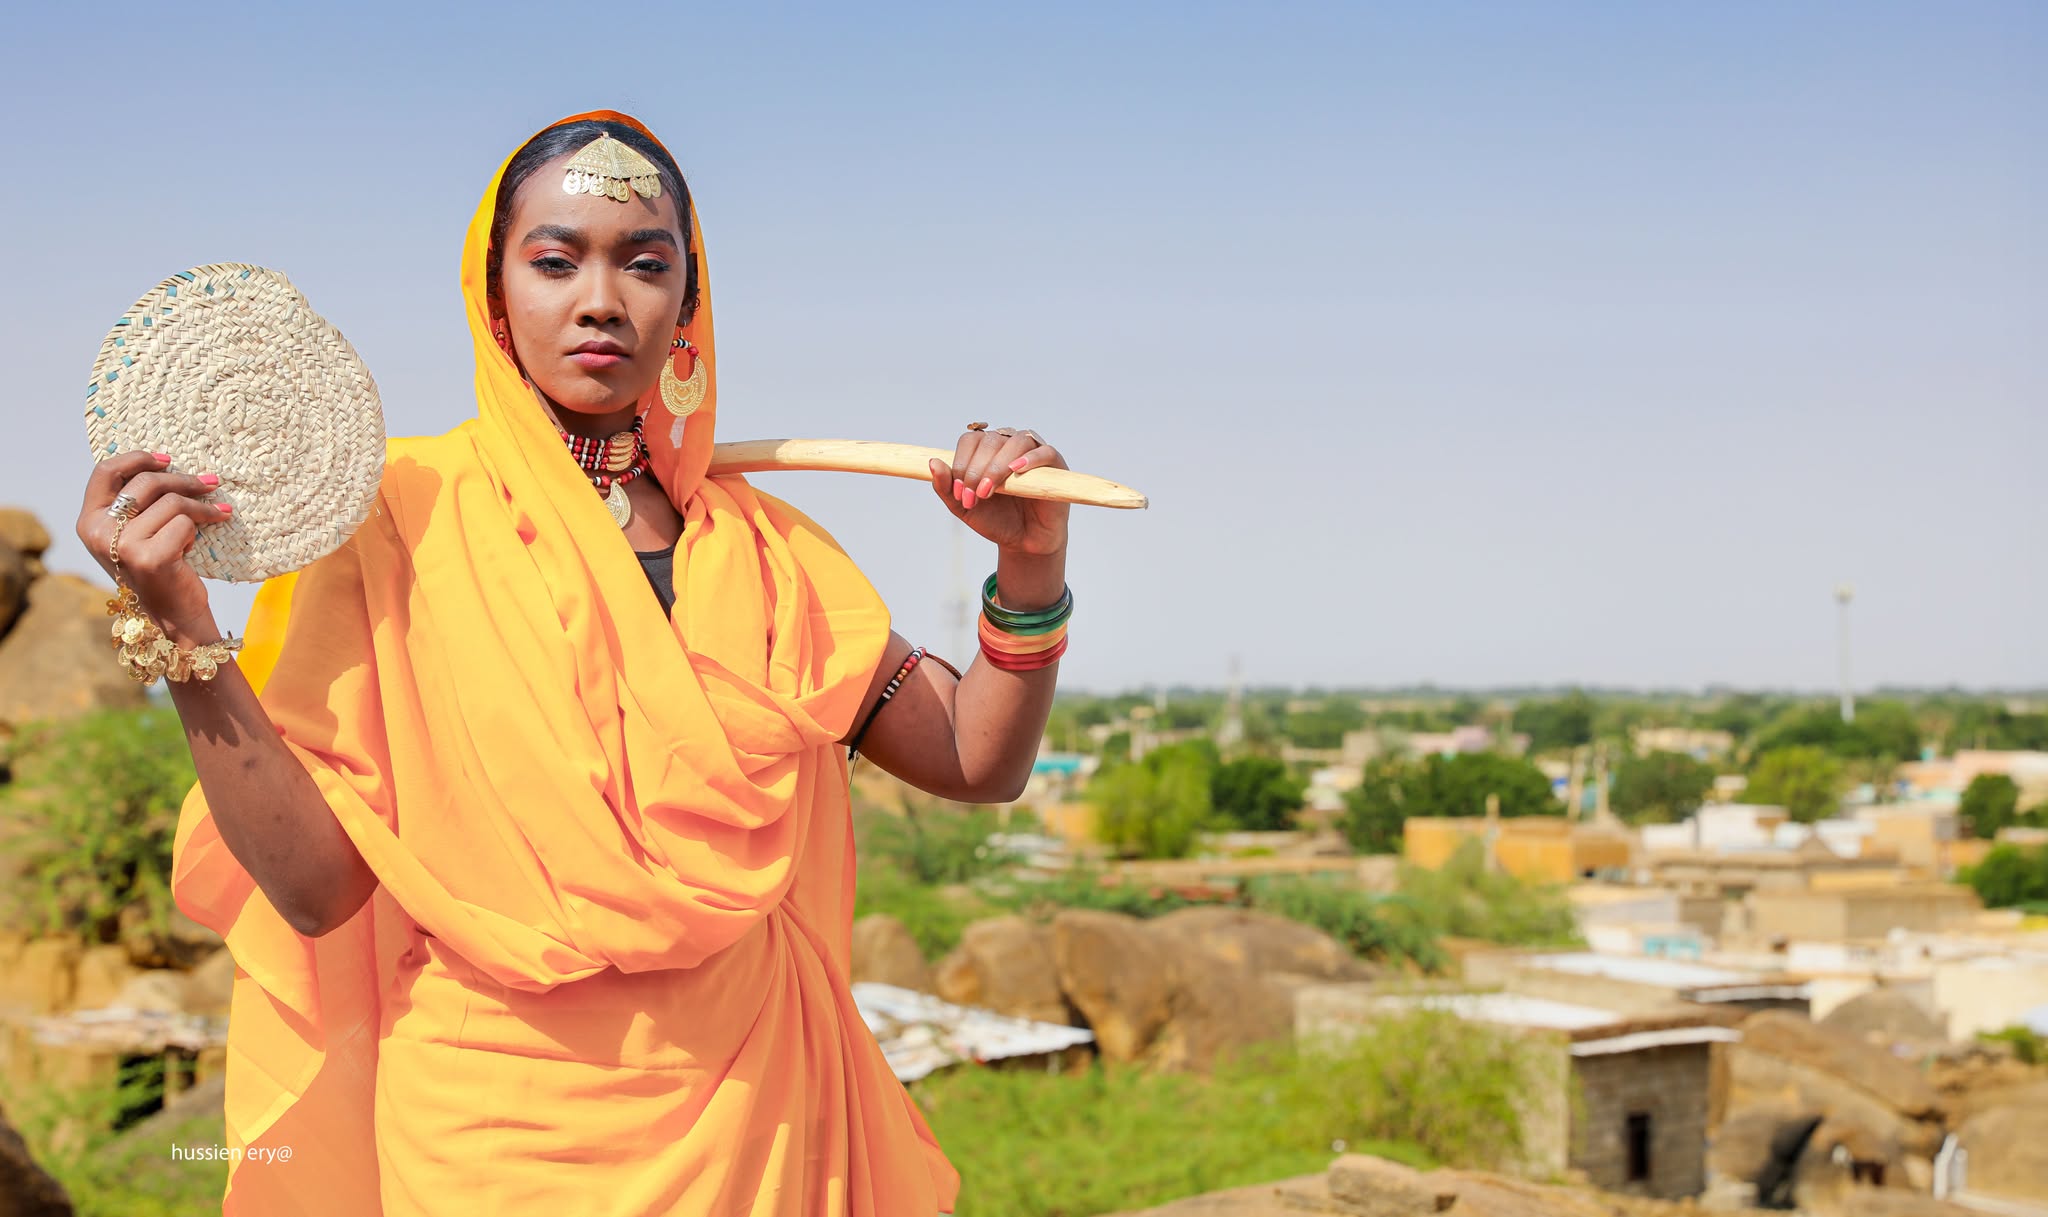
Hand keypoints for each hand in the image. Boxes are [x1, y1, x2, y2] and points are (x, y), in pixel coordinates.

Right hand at [77, 451, 229, 636]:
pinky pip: (184, 524)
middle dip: (185, 480)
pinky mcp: (150, 557)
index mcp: (89, 521)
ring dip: (200, 509)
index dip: (138, 459)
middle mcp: (99, 533)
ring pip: (172, 503)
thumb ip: (137, 504)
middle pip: (147, 483)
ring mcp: (123, 546)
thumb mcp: (136, 532)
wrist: (173, 615)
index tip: (168, 459)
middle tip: (211, 483)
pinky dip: (196, 533)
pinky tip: (190, 549)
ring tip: (214, 516)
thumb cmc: (159, 567)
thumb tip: (167, 462)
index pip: (105, 472)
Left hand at [928, 426, 1070, 556]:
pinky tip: (1017, 471)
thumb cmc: (996, 521)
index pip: (971, 440)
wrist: (1024, 543)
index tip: (959, 491)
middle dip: (977, 469)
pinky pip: (1045, 451)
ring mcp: (1032, 453)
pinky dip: (1031, 458)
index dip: (962, 462)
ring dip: (998, 465)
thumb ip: (946, 488)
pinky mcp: (1055, 465)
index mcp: (986, 452)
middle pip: (990, 440)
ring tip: (990, 490)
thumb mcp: (964, 508)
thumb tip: (933, 463)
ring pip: (1015, 441)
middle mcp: (1009, 446)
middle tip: (976, 496)